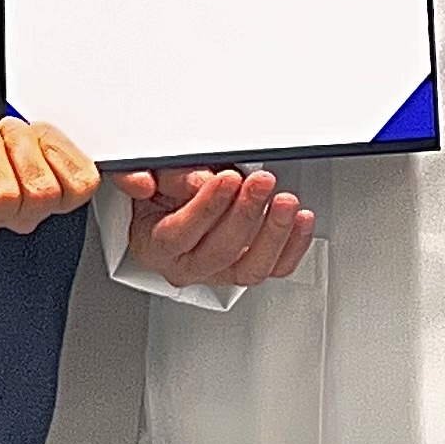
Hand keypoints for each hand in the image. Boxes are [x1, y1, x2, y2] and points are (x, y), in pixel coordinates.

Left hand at [0, 116, 98, 235]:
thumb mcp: (38, 130)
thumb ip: (52, 128)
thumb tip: (48, 120)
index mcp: (54, 193)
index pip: (80, 185)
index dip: (60, 150)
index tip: (39, 132)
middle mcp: (25, 213)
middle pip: (40, 189)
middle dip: (20, 144)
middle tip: (6, 128)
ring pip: (2, 192)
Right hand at [120, 166, 315, 287]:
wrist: (174, 201)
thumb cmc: (162, 189)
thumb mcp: (150, 172)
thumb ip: (148, 174)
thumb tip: (143, 183)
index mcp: (155, 244)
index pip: (178, 235)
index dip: (205, 208)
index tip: (226, 179)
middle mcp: (187, 265)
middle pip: (219, 252)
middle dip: (244, 214)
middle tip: (259, 183)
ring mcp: (220, 271)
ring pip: (250, 268)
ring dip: (273, 233)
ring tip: (285, 202)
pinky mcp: (248, 267)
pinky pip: (276, 268)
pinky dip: (293, 246)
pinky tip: (301, 220)